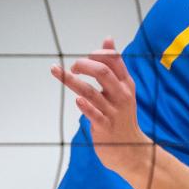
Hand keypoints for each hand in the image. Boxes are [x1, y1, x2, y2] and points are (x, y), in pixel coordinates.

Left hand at [52, 38, 149, 176]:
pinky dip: (85, 106)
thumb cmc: (122, 116)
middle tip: (72, 67)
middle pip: (102, 72)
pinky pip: (94, 115)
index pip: (114, 60)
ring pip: (91, 92)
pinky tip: (77, 100)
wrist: (131, 150)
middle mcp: (121, 95)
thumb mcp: (123, 89)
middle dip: (83, 64)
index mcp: (126, 84)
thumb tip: (108, 38)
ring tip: (57, 71)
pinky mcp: (105, 128)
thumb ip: (114, 66)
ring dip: (71, 80)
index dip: (98, 53)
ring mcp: (113, 112)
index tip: (87, 57)